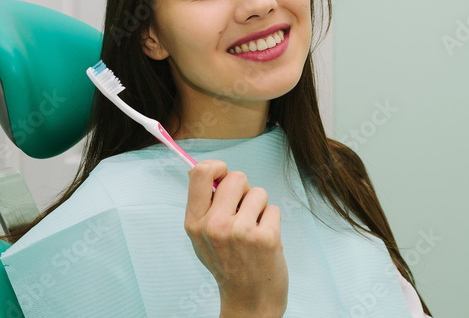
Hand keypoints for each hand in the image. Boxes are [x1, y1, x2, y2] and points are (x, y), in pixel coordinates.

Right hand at [184, 160, 287, 317]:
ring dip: (260, 208)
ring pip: (258, 192)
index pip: (201, 173)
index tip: (224, 174)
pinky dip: (272, 222)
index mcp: (194, 223)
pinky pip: (273, 209)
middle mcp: (214, 226)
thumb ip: (203, 205)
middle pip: (236, 177)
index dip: (217, 167)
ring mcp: (240, 231)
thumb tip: (207, 169)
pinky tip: (265, 242)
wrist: (249, 302)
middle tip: (243, 212)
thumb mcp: (202, 238)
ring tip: (253, 231)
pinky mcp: (265, 237)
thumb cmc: (228, 265)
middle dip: (244, 190)